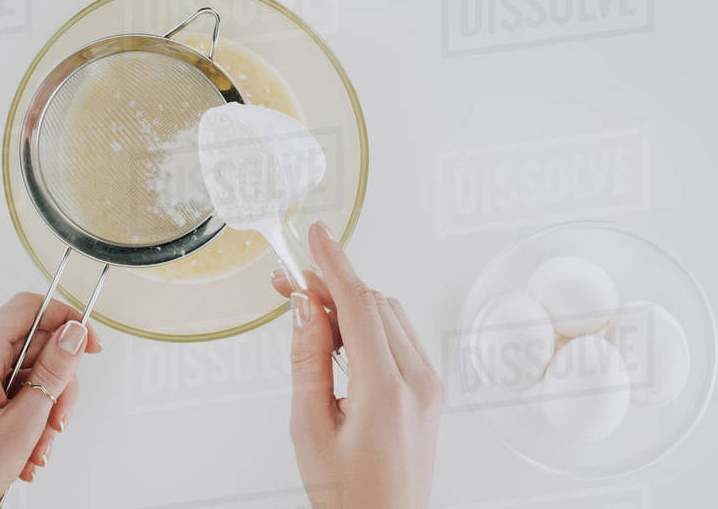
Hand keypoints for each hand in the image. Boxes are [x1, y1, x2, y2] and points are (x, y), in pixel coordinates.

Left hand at [0, 292, 102, 508]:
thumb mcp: (21, 424)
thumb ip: (53, 373)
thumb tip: (73, 334)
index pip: (28, 308)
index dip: (65, 320)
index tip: (90, 345)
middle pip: (31, 348)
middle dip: (53, 387)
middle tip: (56, 421)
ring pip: (24, 377)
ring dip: (41, 412)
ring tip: (36, 449)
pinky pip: (7, 395)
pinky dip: (23, 421)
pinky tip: (24, 452)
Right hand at [271, 222, 440, 508]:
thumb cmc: (348, 495)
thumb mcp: (309, 427)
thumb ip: (307, 359)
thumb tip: (305, 307)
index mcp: (387, 391)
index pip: (360, 305)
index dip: (334, 264)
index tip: (316, 235)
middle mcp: (418, 382)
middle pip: (375, 305)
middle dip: (332, 286)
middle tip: (288, 284)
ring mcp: (429, 386)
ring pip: (388, 316)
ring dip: (349, 305)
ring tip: (307, 313)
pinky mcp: (429, 392)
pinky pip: (399, 338)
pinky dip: (367, 325)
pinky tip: (337, 336)